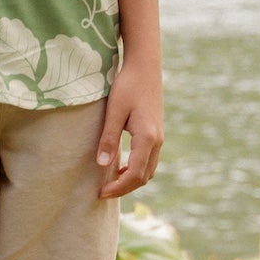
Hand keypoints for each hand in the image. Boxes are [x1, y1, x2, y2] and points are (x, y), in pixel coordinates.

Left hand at [95, 61, 162, 198]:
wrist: (145, 67)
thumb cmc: (128, 85)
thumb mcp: (114, 111)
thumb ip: (109, 138)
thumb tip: (101, 164)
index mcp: (147, 138)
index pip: (134, 174)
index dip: (118, 187)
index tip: (101, 193)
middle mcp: (157, 141)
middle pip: (144, 176)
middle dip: (124, 188)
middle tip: (103, 192)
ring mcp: (159, 137)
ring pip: (149, 170)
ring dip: (131, 180)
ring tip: (111, 183)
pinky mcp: (156, 133)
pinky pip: (149, 160)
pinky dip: (137, 170)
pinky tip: (121, 167)